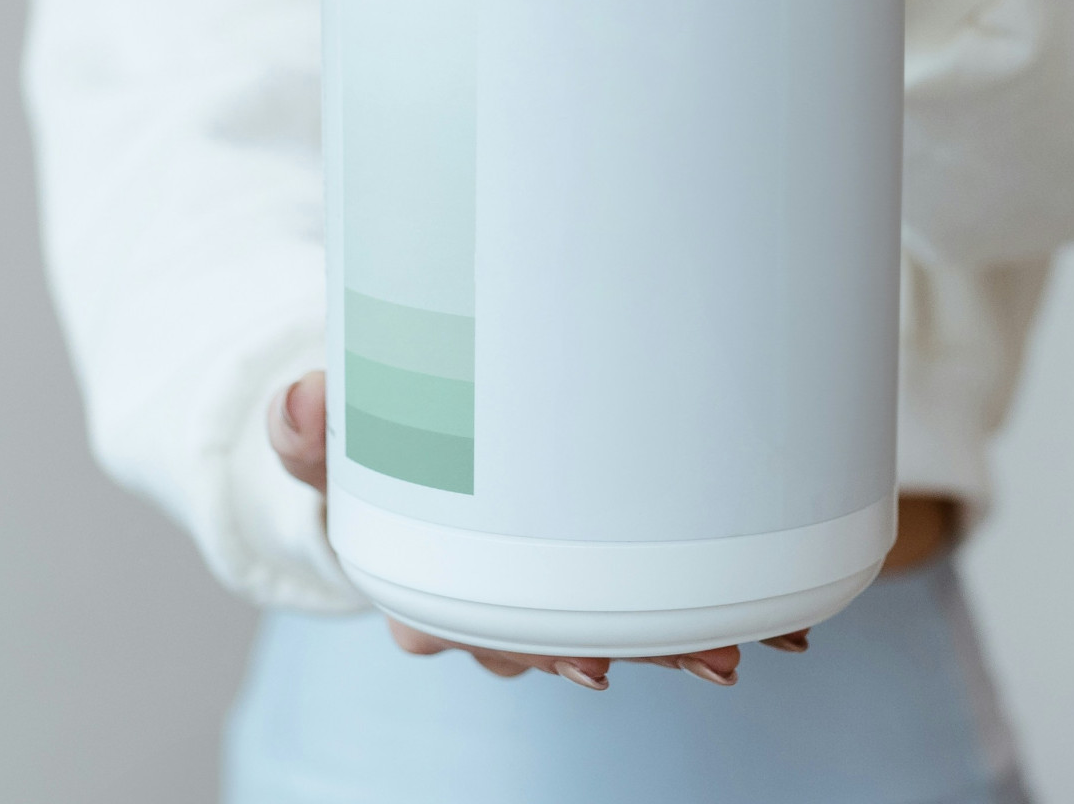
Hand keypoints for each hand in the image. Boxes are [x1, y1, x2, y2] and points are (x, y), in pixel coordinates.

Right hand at [268, 371, 806, 689]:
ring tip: (751, 642)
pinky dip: (707, 604)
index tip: (593, 667)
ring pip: (618, 631)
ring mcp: (546, 595)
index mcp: (430, 596)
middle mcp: (495, 613)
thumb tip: (300, 405)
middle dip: (640, 655)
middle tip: (709, 658)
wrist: (387, 452)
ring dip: (683, 641)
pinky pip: (650, 595)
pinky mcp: (591, 564)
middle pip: (572, 648)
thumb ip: (309, 433)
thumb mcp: (326, 446)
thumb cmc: (365, 457)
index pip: (491, 640)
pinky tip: (773, 614)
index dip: (545, 655)